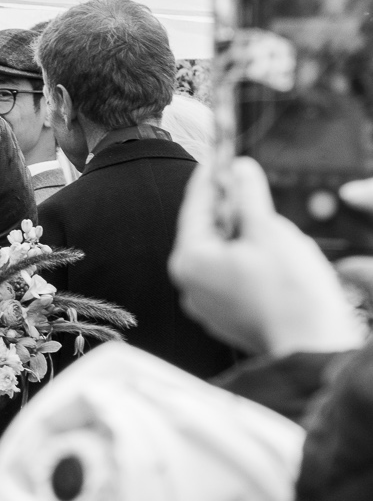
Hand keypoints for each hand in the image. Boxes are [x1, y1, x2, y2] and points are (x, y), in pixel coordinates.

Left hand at [169, 158, 364, 355]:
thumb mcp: (268, 229)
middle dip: (228, 206)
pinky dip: (247, 258)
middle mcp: (189, 285)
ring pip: (221, 253)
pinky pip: (232, 275)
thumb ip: (248, 195)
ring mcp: (207, 304)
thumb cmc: (289, 291)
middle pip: (206, 230)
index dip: (211, 177)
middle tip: (247, 182)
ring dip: (240, 233)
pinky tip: (271, 254)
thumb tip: (240, 168)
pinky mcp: (227, 316)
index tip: (221, 156)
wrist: (312, 344)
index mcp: (189, 261)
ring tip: (266, 220)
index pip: (195, 206)